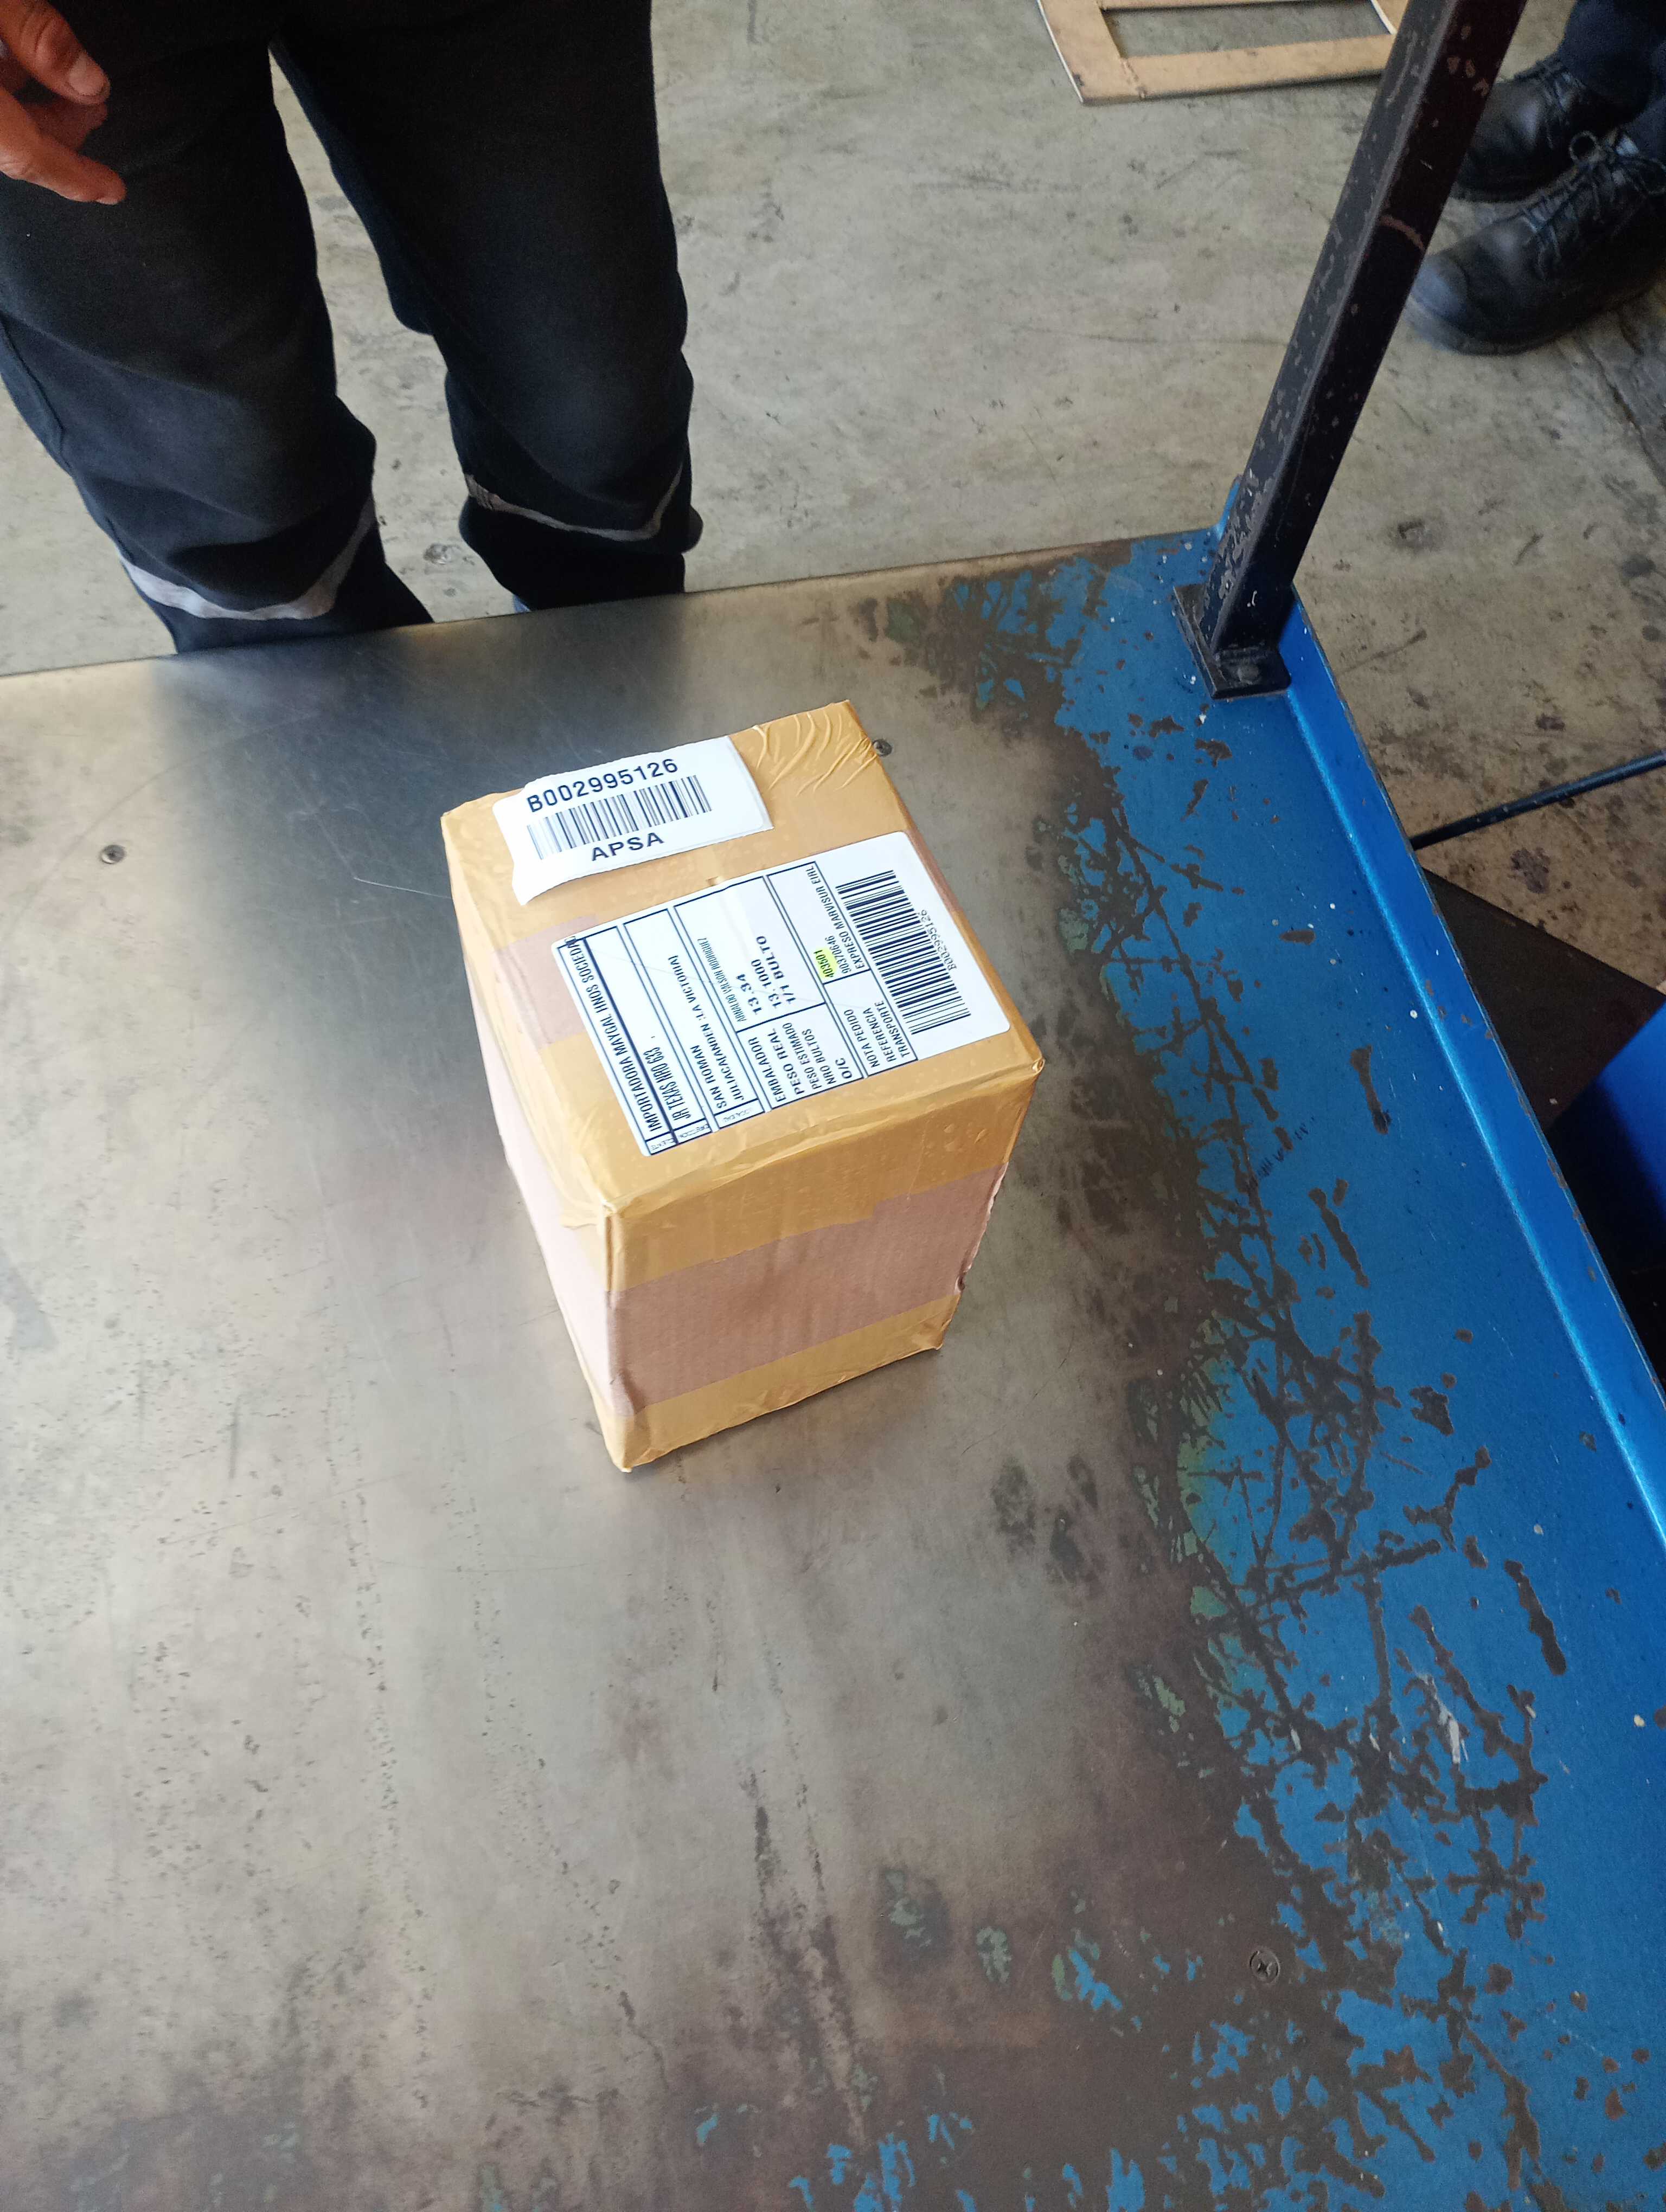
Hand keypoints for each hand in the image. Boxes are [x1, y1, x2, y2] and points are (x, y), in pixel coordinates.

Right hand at [0, 0, 122, 201]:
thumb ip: (36, 35)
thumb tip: (90, 83)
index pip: (25, 155)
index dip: (74, 176)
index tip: (113, 190)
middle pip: (9, 143)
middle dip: (59, 133)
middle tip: (95, 112)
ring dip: (32, 110)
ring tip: (66, 86)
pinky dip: (5, 90)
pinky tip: (20, 63)